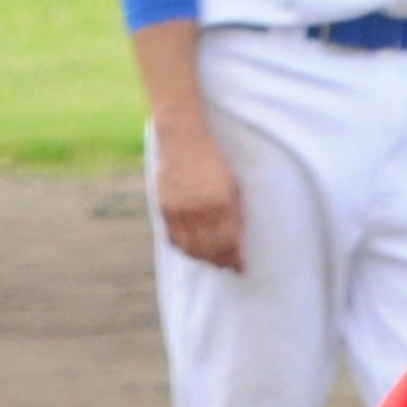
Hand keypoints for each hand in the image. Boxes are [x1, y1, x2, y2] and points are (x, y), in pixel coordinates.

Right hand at [155, 123, 242, 271]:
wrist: (183, 140)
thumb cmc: (213, 160)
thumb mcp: (232, 185)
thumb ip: (234, 212)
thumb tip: (237, 239)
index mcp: (222, 203)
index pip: (230, 243)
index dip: (236, 259)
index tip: (241, 266)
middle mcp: (201, 210)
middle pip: (211, 250)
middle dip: (221, 262)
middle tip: (227, 266)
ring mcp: (181, 211)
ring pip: (192, 249)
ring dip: (203, 258)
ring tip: (211, 259)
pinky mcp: (165, 209)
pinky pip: (173, 239)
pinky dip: (184, 248)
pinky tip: (192, 249)